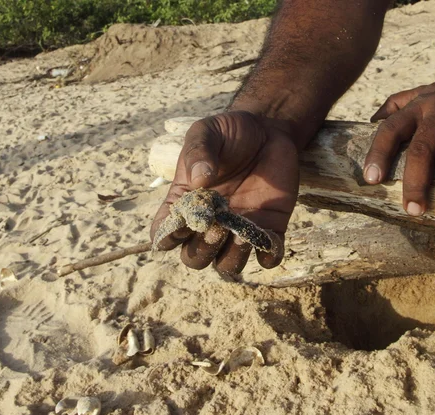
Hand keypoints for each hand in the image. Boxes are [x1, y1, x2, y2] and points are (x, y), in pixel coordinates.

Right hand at [150, 111, 298, 274]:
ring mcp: (238, 228)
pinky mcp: (270, 228)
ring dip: (232, 258)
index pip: (164, 234)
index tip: (182, 221)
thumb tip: (200, 178)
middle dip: (201, 251)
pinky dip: (268, 257)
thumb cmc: (230, 131)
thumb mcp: (208, 131)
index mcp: (185, 203)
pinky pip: (267, 257)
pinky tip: (268, 239)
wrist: (268, 129)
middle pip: (194, 258)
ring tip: (242, 234)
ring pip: (227, 265)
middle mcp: (208, 223)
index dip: (167, 237)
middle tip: (217, 227)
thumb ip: (200, 151)